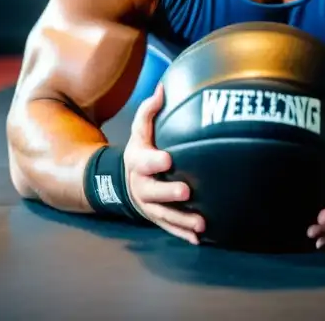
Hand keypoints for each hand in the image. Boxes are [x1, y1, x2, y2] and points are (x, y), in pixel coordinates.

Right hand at [124, 83, 205, 244]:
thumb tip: (164, 86)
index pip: (144, 161)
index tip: (168, 159)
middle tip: (186, 191)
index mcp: (138, 162)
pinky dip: (182, 233)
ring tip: (201, 224)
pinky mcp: (157, 217)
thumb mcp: (139, 130)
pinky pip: (169, 227)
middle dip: (169, 193)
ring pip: (164, 215)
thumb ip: (150, 110)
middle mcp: (142, 185)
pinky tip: (198, 238)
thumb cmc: (140, 150)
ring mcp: (149, 204)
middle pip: (153, 191)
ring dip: (182, 220)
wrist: (123, 181)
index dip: (154, 161)